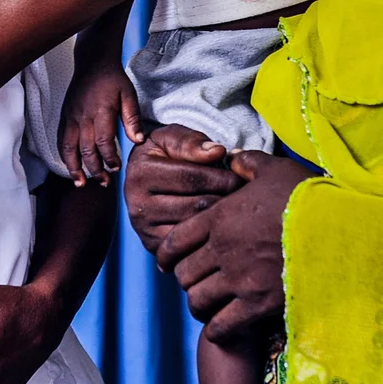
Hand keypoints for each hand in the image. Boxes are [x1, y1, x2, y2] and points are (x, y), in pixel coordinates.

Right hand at [59, 58, 143, 185]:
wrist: (93, 62)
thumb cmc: (113, 79)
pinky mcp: (64, 117)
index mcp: (101, 111)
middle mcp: (83, 116)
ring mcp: (71, 117)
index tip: (116, 168)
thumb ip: (133, 118)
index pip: (103, 141)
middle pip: (86, 149)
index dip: (109, 158)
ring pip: (69, 148)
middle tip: (104, 182)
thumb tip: (138, 140)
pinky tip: (71, 166)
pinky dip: (65, 156)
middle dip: (94, 169)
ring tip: (81, 183)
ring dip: (74, 168)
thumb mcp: (129, 95)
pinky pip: (61, 140)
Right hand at [122, 124, 237, 256]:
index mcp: (140, 173)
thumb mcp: (171, 136)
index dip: (222, 176)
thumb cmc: (163, 154)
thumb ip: (191, 140)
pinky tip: (219, 224)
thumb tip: (217, 152)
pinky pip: (190, 246)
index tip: (240, 176)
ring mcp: (145, 230)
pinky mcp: (154, 247)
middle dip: (225, 198)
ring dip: (220, 218)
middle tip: (244, 195)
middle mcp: (137, 204)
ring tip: (235, 208)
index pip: (192, 178)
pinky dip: (208, 236)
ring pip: (196, 228)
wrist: (144, 179)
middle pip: (196, 205)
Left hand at [158, 151, 312, 345]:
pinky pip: (220, 325)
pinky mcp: (257, 304)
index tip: (166, 262)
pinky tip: (224, 325)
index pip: (174, 240)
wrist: (340, 229)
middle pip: (183, 273)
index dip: (165, 254)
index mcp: (220, 218)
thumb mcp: (275, 169)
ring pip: (197, 300)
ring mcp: (238, 279)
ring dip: (200, 303)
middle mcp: (222, 249)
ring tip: (208, 304)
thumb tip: (230, 159)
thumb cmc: (307, 197)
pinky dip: (217, 329)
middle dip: (186, 278)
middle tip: (197, 281)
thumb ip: (247, 163)